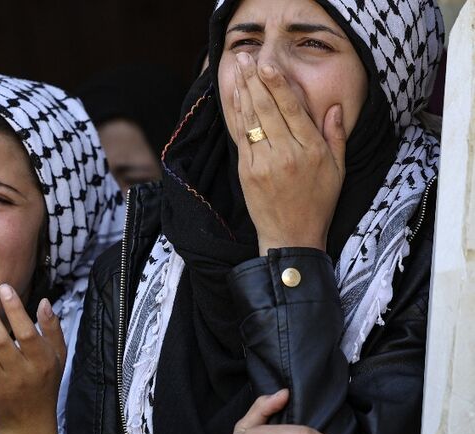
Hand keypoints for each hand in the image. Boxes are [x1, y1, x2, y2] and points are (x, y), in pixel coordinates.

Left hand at [232, 52, 346, 254]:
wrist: (291, 236)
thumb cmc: (318, 203)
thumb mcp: (338, 170)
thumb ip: (336, 137)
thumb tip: (334, 107)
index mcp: (311, 151)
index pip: (292, 110)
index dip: (277, 85)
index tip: (267, 65)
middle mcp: (287, 154)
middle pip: (267, 109)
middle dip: (254, 80)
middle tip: (246, 59)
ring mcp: (263, 163)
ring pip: (250, 120)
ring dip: (242, 92)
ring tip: (237, 70)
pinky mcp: (247, 172)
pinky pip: (240, 137)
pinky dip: (236, 115)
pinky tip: (234, 98)